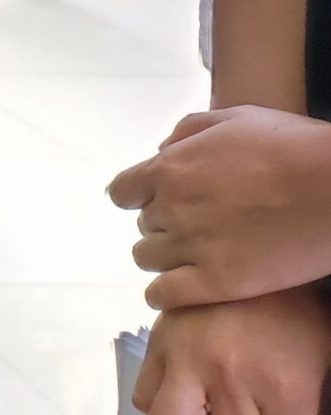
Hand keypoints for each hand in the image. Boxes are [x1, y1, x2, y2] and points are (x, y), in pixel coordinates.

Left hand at [112, 104, 330, 305]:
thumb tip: (160, 151)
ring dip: (163, 257)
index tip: (157, 200)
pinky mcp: (217, 282)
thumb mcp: (235, 119)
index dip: (138, 196)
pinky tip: (179, 290)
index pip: (121, 192)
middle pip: (143, 225)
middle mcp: (171, 208)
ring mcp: (192, 247)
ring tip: (192, 256)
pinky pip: (164, 295)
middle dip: (163, 224)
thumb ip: (189, 132)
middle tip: (196, 225)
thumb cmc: (292, 147)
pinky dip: (164, 294)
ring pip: (147, 259)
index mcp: (169, 169)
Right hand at [134, 288, 330, 414]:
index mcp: (282, 384)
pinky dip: (165, 402)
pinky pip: (146, 394)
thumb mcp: (323, 356)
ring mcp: (186, 361)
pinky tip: (188, 392)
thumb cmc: (298, 304)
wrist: (256, 240)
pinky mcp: (158, 343)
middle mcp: (229, 380)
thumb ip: (311, 405)